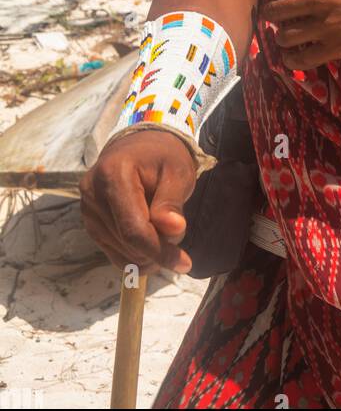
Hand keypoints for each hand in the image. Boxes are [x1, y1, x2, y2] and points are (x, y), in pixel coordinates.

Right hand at [79, 131, 196, 273]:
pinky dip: (134, 255)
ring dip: (147, 254)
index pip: (133, 228)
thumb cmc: (163, 157)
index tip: (184, 263)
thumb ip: (172, 201)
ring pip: (120, 252)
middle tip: (177, 238)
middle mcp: (92, 193)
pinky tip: (150, 244)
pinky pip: (113, 251)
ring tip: (164, 233)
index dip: (158, 251)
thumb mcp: (177, 171)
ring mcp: (87, 209)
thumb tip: (173, 230)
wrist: (141, 147)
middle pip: (127, 242)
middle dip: (156, 250)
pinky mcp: (90, 222)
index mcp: (113, 175)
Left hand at [258, 0, 340, 68]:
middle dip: (270, 11)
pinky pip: (299, 58)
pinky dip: (291, 57)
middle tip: (273, 13)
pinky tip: (294, 52)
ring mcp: (326, 25)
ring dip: (281, 33)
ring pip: (283, 35)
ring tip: (287, 31)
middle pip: (274, 9)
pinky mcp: (336, 49)